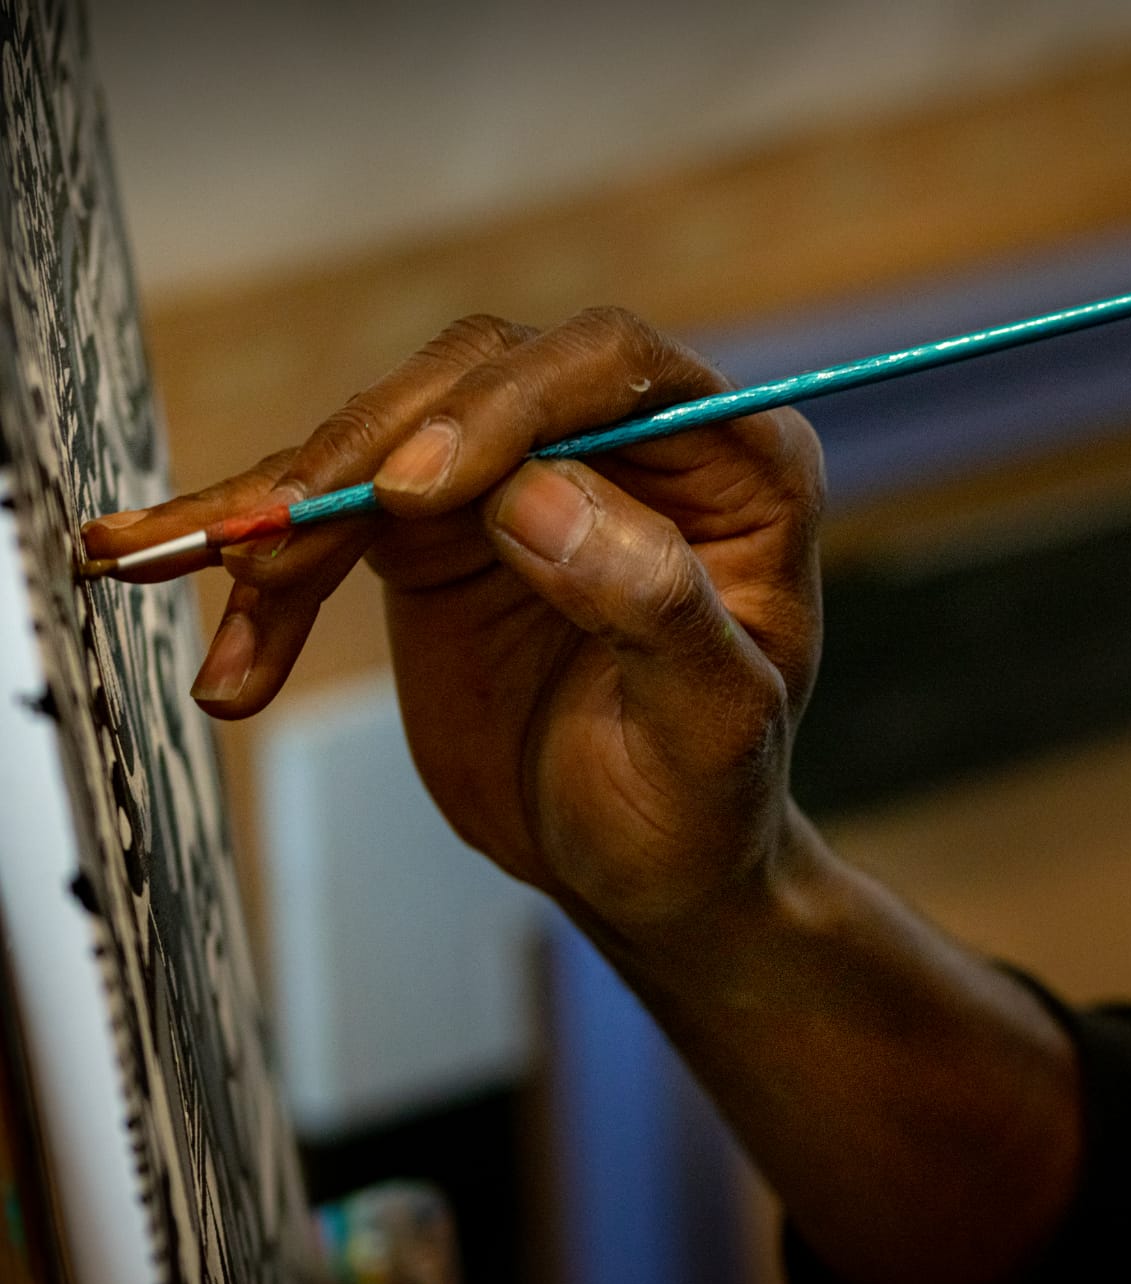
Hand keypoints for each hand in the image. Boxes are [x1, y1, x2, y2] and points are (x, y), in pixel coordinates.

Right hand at [85, 309, 825, 940]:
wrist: (644, 869)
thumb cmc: (708, 806)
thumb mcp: (714, 728)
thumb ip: (655, 608)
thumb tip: (544, 496)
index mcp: (737, 465)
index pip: (614, 369)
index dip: (506, 405)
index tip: (409, 491)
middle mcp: (630, 444)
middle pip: (480, 376)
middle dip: (367, 450)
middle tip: (277, 543)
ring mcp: (528, 479)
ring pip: (387, 437)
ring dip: (283, 508)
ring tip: (196, 579)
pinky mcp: (441, 535)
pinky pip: (333, 519)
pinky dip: (262, 575)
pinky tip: (219, 656)